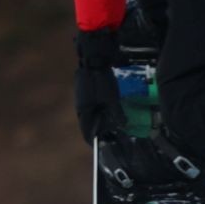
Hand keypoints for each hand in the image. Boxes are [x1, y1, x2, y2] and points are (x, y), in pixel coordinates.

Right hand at [75, 28, 126, 145]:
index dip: (93, 140)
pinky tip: (108, 106)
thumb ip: (117, 113)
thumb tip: (124, 125)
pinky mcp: (84, 90)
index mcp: (84, 110)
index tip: (101, 145)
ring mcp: (81, 97)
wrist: (94, 58)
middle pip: (89, 122)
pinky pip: (91, 104)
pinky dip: (99, 107)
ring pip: (90, 112)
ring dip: (99, 117)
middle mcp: (80, 106)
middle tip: (110, 132)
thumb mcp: (112, 98)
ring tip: (111, 120)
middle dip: (99, 128)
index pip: (86, 132)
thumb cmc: (101, 80)